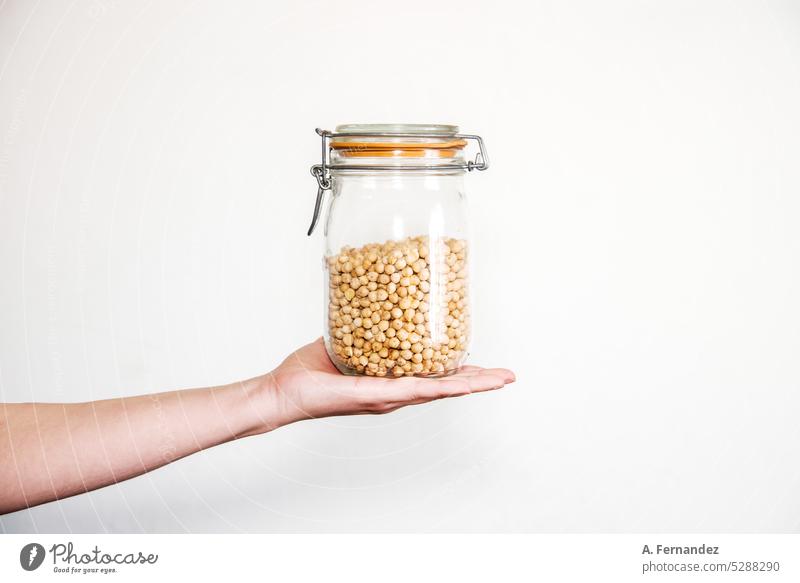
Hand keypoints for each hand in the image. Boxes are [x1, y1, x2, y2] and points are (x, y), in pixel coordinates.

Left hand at [263, 338, 514, 424]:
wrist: (283, 391)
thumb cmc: (307, 372)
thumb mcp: (340, 340)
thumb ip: (357, 325)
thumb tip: (366, 298)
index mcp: (389, 380)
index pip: (433, 376)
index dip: (460, 372)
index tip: (483, 365)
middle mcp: (393, 392)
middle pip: (445, 385)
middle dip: (478, 380)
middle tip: (507, 375)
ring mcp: (387, 396)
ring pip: (438, 390)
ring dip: (471, 384)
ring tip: (498, 379)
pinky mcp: (375, 395)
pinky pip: (415, 389)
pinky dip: (441, 386)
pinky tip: (463, 383)